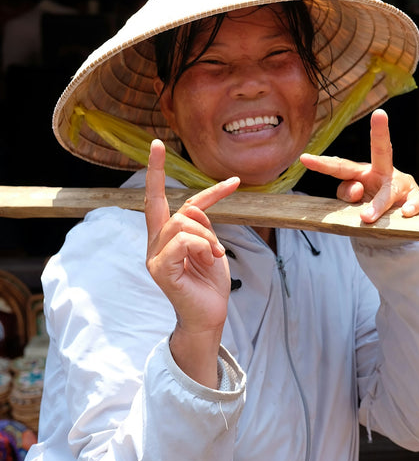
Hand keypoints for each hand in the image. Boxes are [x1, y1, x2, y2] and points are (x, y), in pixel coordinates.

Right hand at [145, 139, 239, 384]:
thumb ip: (200, 225)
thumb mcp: (209, 247)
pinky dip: (205, 246)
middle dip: (191, 197)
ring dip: (209, 238)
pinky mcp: (160, 268)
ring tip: (215, 257)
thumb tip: (196, 210)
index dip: (158, 171)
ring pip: (184, 222)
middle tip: (223, 231)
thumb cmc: (209, 284)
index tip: (158, 143)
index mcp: (163, 237)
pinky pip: (185, 240)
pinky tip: (210, 261)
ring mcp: (154, 256)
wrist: (209, 317)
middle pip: (171, 207)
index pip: (158, 198)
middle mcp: (154, 243)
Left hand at [300, 109, 418, 223]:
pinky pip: (415, 200)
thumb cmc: (369, 206)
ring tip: (366, 217)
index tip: (304, 158)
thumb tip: (356, 189)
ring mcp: (400, 184)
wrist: (395, 223)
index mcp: (361, 172)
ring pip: (389, 190)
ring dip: (377, 204)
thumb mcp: (354, 202)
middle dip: (380, 132)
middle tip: (379, 114)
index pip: (340, 167)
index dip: (322, 164)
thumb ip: (348, 194)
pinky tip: (405, 212)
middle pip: (380, 151)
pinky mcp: (415, 197)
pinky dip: (411, 206)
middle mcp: (382, 172)